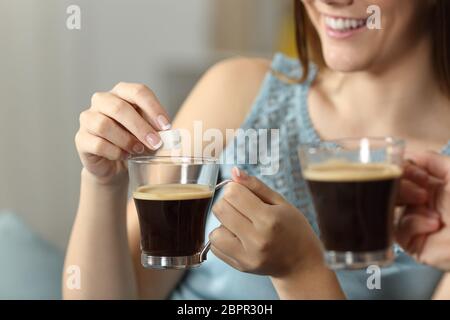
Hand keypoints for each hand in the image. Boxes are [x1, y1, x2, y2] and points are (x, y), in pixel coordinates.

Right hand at [75, 82, 170, 183]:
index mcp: (122, 93)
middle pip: (119, 107)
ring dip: (126, 140)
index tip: (166, 126)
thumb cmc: (134, 141)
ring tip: (138, 150)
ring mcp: (88, 119)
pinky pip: (97, 144)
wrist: (114, 164)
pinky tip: (123, 155)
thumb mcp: (150, 132)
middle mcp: (102, 101)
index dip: (153, 108)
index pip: (138, 91)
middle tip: (155, 143)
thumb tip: (168, 134)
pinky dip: (114, 152)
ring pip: (104, 125)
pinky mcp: (81, 139)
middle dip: (141, 127)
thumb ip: (158, 129)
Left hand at [209, 167, 323, 277]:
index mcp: (269, 219)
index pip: (233, 194)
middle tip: (241, 208)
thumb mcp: (281, 203)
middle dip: (227, 204)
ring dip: (224, 225)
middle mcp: (256, 239)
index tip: (243, 193)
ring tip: (241, 226)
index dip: (235, 189)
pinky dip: (223, 240)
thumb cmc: (294, 228)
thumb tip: (234, 171)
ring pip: (214, 232)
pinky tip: (239, 238)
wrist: (302, 264)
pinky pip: (215, 248)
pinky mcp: (240, 267)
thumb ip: (256, 186)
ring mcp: (247, 256)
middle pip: (220, 209)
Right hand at [396, 151, 449, 269]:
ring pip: (392, 208)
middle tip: (422, 195)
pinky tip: (433, 225)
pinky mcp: (412, 242)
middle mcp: (422, 203)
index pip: (403, 174)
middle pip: (393, 189)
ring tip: (432, 211)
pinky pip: (398, 228)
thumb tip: (406, 155)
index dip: (402, 171)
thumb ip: (431, 159)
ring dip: (412, 206)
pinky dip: (414, 224)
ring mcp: (416, 222)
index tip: (411, 171)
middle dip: (403, 189)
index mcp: (432, 186)